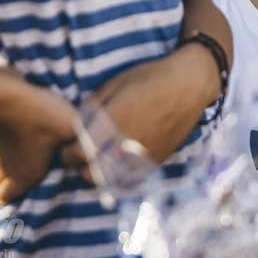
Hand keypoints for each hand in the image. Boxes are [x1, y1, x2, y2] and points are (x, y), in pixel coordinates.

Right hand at [0, 76, 77, 204]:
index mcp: (23, 173)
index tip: (15, 190)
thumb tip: (90, 151)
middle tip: (8, 173)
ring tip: (0, 155)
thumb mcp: (71, 129)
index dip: (7, 196)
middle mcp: (1, 165)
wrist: (8, 93)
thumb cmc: (44, 114)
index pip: (3, 198)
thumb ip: (80, 144)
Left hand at [61, 46, 216, 175]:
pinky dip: (119, 177)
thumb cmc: (151, 76)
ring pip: (110, 180)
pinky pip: (131, 179)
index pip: (79, 152)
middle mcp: (127, 143)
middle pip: (91, 172)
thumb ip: (94, 105)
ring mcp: (143, 155)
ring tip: (96, 162)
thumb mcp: (117, 82)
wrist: (190, 84)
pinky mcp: (156, 161)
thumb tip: (78, 123)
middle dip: (79, 167)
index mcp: (113, 122)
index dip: (68, 152)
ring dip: (98, 175)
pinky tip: (116, 166)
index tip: (68, 147)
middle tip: (78, 156)